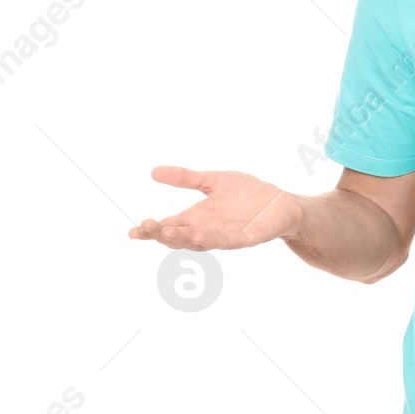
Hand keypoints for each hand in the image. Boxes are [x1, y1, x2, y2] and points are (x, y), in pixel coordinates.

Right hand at [127, 167, 302, 250]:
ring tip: (166, 232)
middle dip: (161, 233)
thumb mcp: (213, 181)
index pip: (168, 226)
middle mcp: (207, 230)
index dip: (150, 230)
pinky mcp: (245, 238)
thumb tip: (153, 171)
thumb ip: (186, 178)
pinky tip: (200, 236)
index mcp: (197, 218)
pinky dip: (212, 240)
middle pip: (178, 236)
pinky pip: (226, 241)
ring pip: (198, 242)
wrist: (282, 203)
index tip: (132, 232)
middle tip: (144, 227)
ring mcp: (225, 236)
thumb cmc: (248, 194)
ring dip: (182, 238)